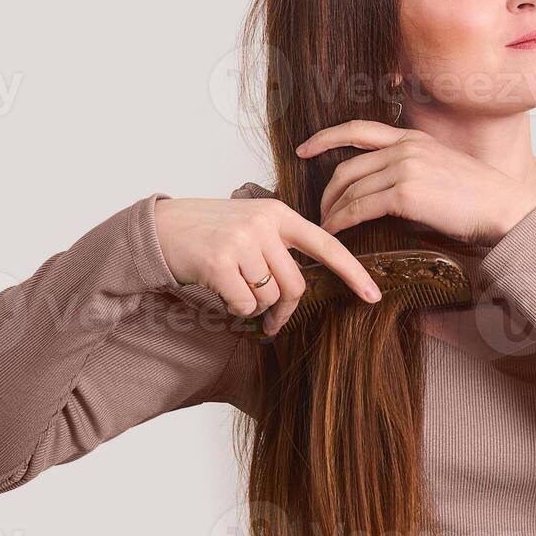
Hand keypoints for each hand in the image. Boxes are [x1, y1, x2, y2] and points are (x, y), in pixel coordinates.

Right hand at [153, 195, 381, 335]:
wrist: (161, 228)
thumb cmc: (210, 232)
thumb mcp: (252, 225)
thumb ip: (281, 245)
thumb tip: (304, 288)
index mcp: (279, 213)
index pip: (327, 245)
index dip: (353, 272)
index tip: (374, 294)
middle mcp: (265, 223)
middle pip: (295, 284)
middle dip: (285, 310)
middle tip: (273, 321)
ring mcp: (242, 241)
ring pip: (269, 297)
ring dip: (254, 306)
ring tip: (234, 288)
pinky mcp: (219, 262)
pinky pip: (244, 305)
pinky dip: (234, 308)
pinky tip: (220, 290)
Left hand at [297, 120, 535, 244]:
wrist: (506, 209)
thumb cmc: (480, 199)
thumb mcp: (443, 170)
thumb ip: (411, 172)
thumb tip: (380, 195)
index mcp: (414, 138)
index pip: (359, 129)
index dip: (326, 138)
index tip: (305, 149)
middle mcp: (406, 148)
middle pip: (348, 166)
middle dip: (327, 190)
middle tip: (320, 210)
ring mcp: (405, 168)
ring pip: (351, 189)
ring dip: (333, 211)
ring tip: (326, 229)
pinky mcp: (406, 194)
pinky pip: (360, 207)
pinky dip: (342, 221)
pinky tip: (336, 233)